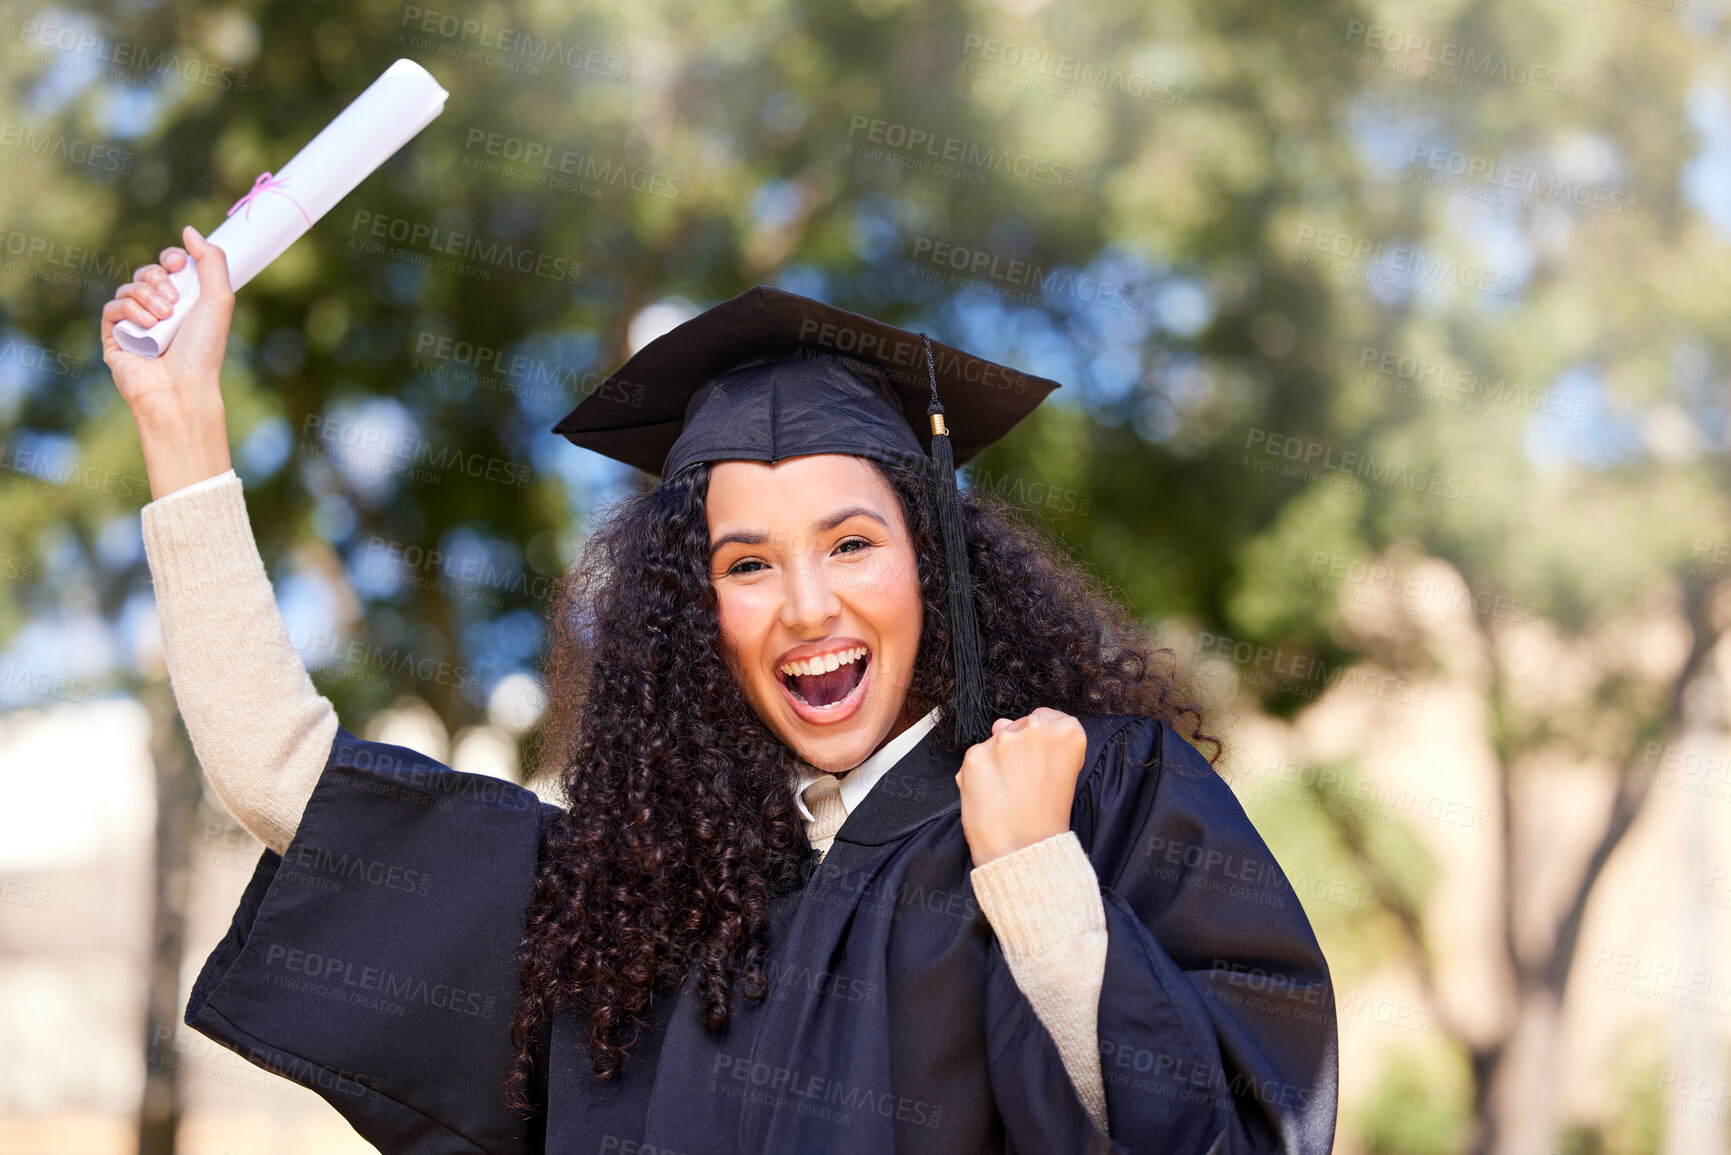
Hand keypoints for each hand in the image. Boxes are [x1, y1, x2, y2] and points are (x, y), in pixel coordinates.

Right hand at [100, 225, 235, 497]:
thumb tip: (189, 230)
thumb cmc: (204, 349)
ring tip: (164, 318)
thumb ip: (211, 261)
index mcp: (185, 303)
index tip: (178, 263)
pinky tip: (146, 324)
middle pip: (147, 273)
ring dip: (147, 296)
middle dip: (158, 278)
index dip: (170, 258)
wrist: (183, 387)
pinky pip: (112, 308)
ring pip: (129, 288)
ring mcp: (136, 324)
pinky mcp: (115, 337)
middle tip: (174, 300)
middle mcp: (160, 312)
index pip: (169, 267)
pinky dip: (129, 310)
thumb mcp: (219, 299)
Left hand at [955, 707, 1087, 866]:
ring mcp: (1003, 740)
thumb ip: (1042, 744)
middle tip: (1024, 782)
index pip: (1048, 718)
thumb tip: (1001, 724)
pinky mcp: (975, 755)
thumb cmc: (1046, 820)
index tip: (1039, 759)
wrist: (1024, 852)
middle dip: (1018, 747)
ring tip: (1008, 792)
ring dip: (998, 759)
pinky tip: (991, 794)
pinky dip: (979, 774)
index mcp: (1068, 732)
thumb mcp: (1063, 774)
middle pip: (1020, 725)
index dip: (1040, 741)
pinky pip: (976, 758)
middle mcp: (1036, 729)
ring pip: (996, 739)